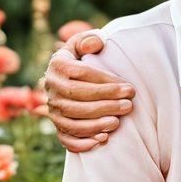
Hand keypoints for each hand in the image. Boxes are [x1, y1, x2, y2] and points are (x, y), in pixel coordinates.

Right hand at [40, 32, 135, 152]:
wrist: (70, 77)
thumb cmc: (84, 58)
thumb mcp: (84, 43)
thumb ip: (89, 40)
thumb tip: (95, 44)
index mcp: (58, 65)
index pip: (82, 74)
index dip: (106, 82)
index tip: (129, 88)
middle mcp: (51, 88)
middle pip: (77, 98)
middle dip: (105, 103)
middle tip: (128, 105)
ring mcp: (53, 110)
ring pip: (71, 120)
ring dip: (96, 123)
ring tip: (118, 121)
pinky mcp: (57, 126)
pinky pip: (66, 138)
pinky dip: (83, 142)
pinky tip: (102, 139)